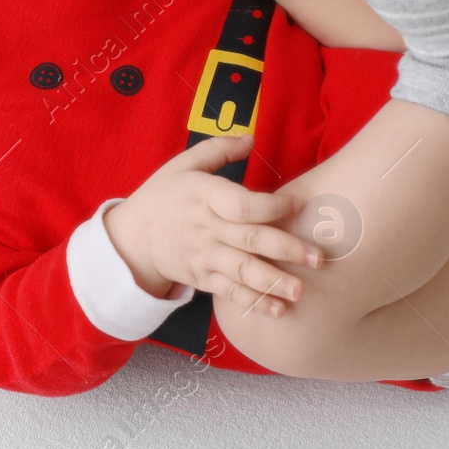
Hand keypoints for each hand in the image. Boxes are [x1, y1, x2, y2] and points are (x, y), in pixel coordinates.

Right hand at [105, 134, 322, 317]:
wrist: (131, 237)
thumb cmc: (163, 196)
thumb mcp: (183, 164)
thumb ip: (218, 149)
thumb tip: (251, 138)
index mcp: (205, 196)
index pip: (242, 204)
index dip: (272, 206)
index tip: (298, 204)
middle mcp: (207, 228)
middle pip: (250, 239)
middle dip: (286, 249)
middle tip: (318, 258)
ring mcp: (204, 256)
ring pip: (242, 270)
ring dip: (273, 281)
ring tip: (300, 290)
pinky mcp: (202, 278)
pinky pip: (230, 291)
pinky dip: (253, 302)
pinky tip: (277, 310)